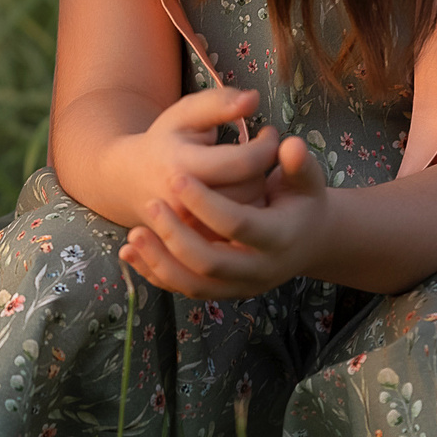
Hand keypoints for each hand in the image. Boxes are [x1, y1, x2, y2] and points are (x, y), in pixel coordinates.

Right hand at [109, 85, 283, 219]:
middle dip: (261, 169)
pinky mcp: (197, 244)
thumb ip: (218, 103)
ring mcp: (190, 229)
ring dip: (257, 191)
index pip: (244, 161)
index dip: (267, 146)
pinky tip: (237, 196)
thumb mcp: (184, 114)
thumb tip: (253, 99)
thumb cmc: (165, 141)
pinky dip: (246, 212)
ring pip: (250, 212)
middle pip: (250, 189)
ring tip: (243, 174)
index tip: (269, 134)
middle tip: (254, 154)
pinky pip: (241, 233)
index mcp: (181, 165)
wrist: (130, 182)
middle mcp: (184, 203)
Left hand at [126, 135, 332, 299]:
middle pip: (211, 263)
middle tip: (150, 205)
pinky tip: (129, 252)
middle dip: (177, 236)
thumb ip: (298, 163)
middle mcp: (261, 270)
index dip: (206, 203)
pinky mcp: (222, 293)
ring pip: (193, 285)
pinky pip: (183, 290)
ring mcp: (240, 287)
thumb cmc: (301, 201)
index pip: (238, 225)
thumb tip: (288, 143)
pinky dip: (155, 274)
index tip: (177, 178)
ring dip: (160, 262)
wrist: (307, 240)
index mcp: (280, 238)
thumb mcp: (306, 180)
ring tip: (133, 233)